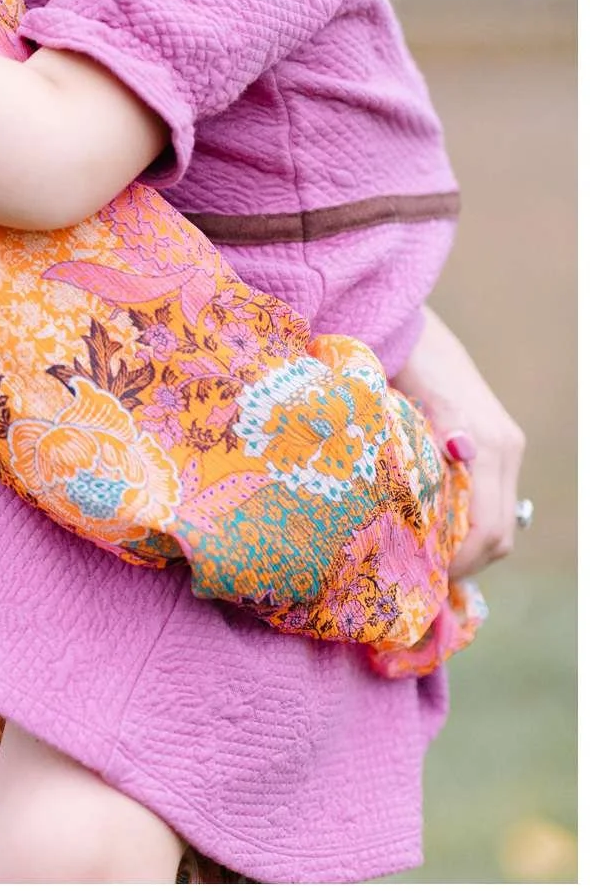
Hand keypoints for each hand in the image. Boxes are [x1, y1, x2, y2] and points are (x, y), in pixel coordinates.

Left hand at [395, 306, 526, 577]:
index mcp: (485, 443)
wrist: (409, 324)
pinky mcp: (496, 441)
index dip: (458, 563)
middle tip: (419, 576)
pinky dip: (471, 521)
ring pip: (501, 520)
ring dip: (469, 544)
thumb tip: (445, 477)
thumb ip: (422, 442)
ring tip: (423, 555)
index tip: (420, 578)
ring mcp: (505, 443)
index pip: (487, 529)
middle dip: (465, 563)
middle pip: (500, 534)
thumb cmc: (398, 359)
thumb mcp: (403, 401)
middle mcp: (504, 446)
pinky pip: (493, 498)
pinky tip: (435, 525)